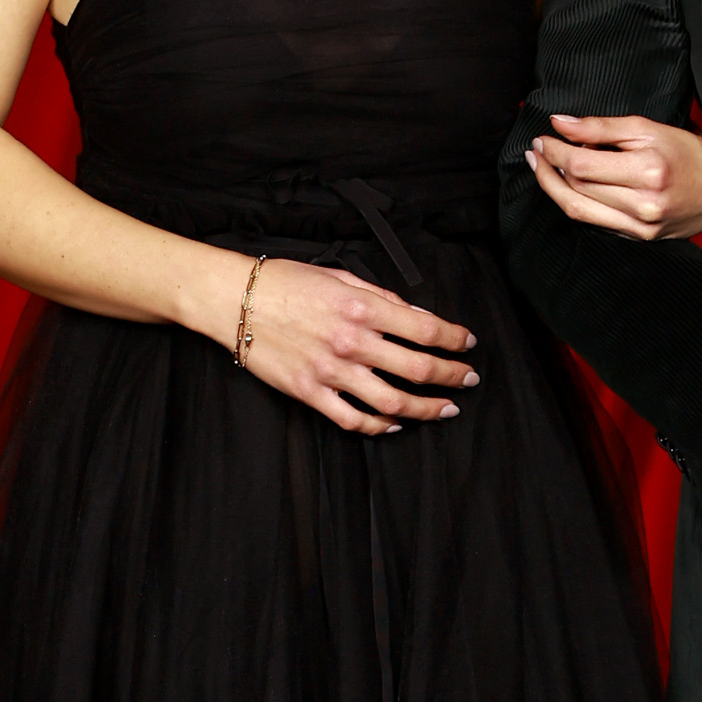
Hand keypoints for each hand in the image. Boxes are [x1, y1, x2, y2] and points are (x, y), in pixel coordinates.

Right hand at [240, 260, 478, 435]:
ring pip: (394, 402)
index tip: (468, 343)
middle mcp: (352, 341)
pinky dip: (379, 426)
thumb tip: (414, 314)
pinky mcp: (310, 393)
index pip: (426, 328)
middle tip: (468, 379)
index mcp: (363, 307)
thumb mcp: (339, 276)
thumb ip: (380, 296)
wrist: (233, 300)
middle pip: (419, 369)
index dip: (455, 339)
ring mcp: (331, 371)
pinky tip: (394, 424)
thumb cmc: (284, 283)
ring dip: (427, 409)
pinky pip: (353, 419)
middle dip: (453, 376)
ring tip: (444, 409)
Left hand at [527, 111, 701, 238]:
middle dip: (549, 169)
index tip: (542, 139)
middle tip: (537, 151)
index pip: (582, 166)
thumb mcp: (645, 128)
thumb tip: (559, 123)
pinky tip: (568, 187)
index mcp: (648, 171)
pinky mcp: (640, 239)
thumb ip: (600, 127)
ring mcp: (641, 227)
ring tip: (541, 168)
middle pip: (577, 190)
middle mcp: (644, 205)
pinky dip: (577, 203)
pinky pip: (596, 223)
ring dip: (553, 190)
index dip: (555, 152)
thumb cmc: (685, 152)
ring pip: (580, 211)